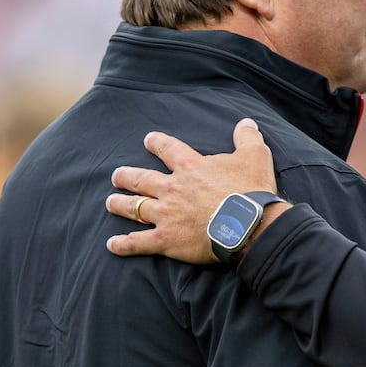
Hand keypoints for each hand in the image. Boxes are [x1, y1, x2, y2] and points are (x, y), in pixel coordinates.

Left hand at [105, 119, 288, 262]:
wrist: (249, 225)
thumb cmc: (251, 190)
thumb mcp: (255, 156)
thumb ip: (247, 138)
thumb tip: (247, 122)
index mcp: (190, 167)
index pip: (167, 149)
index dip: (156, 143)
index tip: (148, 140)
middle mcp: (172, 188)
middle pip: (140, 179)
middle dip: (126, 176)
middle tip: (116, 176)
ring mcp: (165, 215)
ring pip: (134, 207)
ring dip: (119, 204)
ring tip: (110, 202)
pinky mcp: (166, 240)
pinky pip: (138, 242)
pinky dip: (123, 244)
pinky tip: (111, 244)